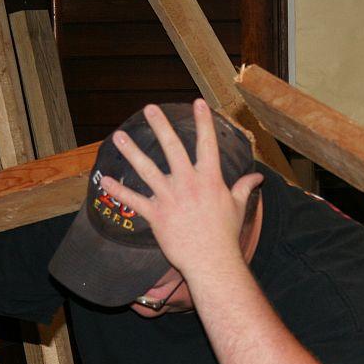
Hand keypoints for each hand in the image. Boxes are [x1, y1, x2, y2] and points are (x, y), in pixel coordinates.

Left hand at [101, 100, 262, 279]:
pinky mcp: (156, 215)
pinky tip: (105, 180)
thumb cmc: (225, 234)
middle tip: (149, 108)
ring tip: (119, 136)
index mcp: (209, 179)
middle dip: (160, 126)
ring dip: (131, 152)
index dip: (203, 122)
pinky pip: (133, 200)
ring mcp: (170, 198)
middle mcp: (188, 183)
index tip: (198, 103)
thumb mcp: (238, 207)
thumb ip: (243, 187)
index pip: (207, 144)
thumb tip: (257, 177)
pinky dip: (119, 190)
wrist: (212, 260)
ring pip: (147, 169)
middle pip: (172, 148)